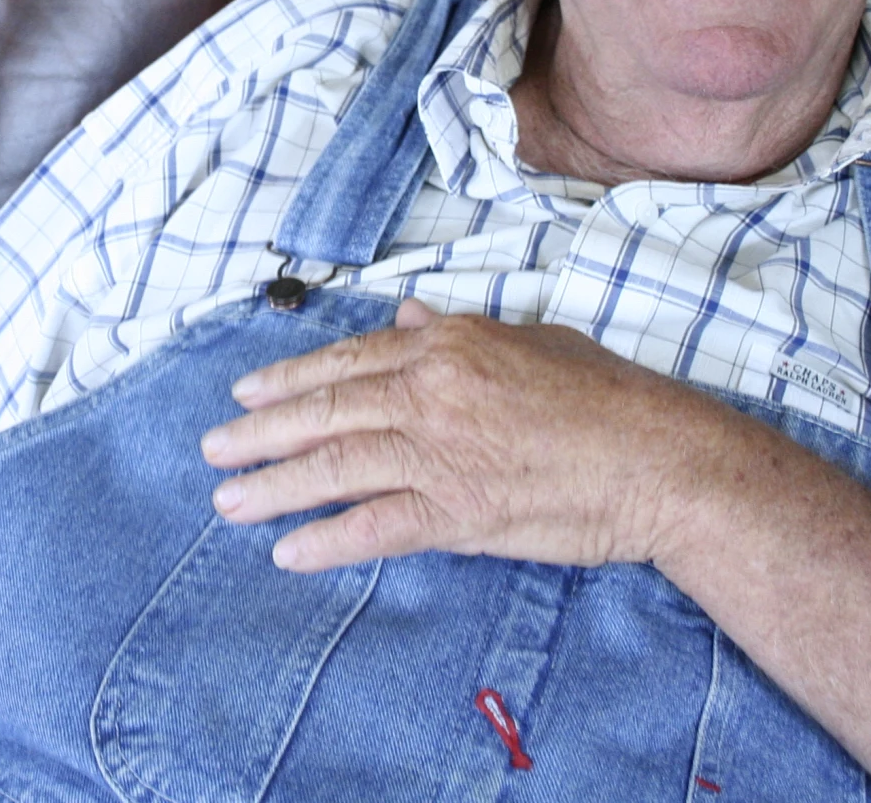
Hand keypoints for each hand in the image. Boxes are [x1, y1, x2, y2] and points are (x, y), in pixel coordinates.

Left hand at [199, 298, 746, 572]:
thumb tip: (410, 318)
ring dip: (273, 485)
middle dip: (260, 433)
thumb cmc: (608, 397)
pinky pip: (375, 525)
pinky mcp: (457, 511)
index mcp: (448, 347)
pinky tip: (289, 551)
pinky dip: (326, 539)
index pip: (348, 362)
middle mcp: (432, 392)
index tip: (247, 395)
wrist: (657, 458)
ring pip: (335, 466)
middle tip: (213, 448)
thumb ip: (461, 331)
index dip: (290, 380)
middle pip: (325, 412)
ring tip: (228, 500)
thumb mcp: (532, 339)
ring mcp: (441, 452)